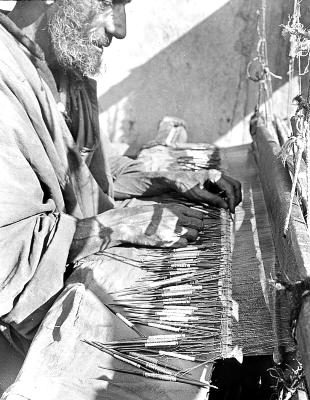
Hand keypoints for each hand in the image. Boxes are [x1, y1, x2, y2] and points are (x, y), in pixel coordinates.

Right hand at [70, 203, 203, 261]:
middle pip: (200, 225)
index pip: (200, 214)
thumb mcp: (160, 209)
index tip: (195, 223)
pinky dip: (183, 244)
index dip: (199, 220)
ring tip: (183, 237)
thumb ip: (175, 212)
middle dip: (198, 229)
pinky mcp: (168, 241)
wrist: (127, 224)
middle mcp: (177, 218)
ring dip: (192, 237)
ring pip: (195, 236)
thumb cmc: (143, 215)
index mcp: (176, 208)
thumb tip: (188, 217)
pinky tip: (175, 242)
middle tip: (191, 231)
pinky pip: (185, 244)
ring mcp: (173, 230)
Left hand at [170, 170, 241, 212]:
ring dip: (233, 196)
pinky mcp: (215, 181)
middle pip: (235, 185)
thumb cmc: (186, 186)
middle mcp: (218, 174)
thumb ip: (213, 200)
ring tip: (229, 207)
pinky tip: (223, 203)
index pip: (230, 188)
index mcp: (214, 175)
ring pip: (232, 186)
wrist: (177, 179)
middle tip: (232, 209)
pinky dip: (228, 195)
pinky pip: (226, 187)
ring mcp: (217, 177)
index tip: (231, 210)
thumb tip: (227, 206)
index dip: (232, 200)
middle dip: (236, 197)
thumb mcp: (199, 195)